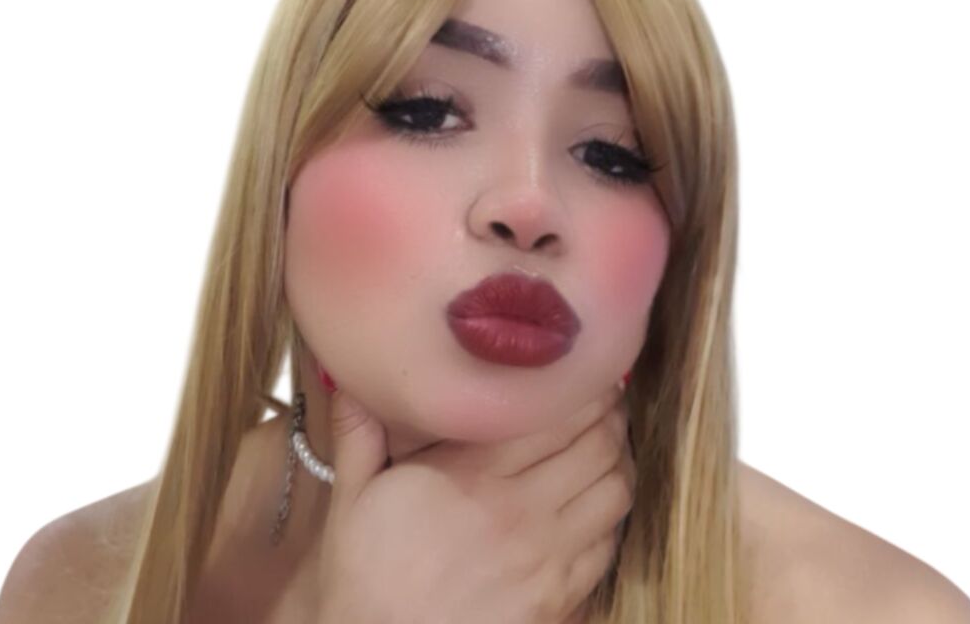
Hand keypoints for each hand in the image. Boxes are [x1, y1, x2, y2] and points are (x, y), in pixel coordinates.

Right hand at [313, 381, 635, 623]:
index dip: (585, 388)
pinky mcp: (559, 598)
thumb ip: (360, 433)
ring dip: (619, 460)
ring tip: (608, 445)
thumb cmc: (363, 577)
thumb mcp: (352, 498)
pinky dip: (613, 515)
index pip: (555, 416)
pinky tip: (598, 502)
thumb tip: (349, 378)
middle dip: (610, 416)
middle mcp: (519, 512)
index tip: (587, 371)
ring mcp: (545, 558)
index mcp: (471, 477)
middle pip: (598, 445)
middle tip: (605, 401)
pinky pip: (609, 544)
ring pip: (614, 491)